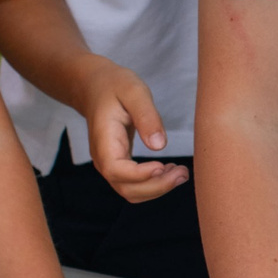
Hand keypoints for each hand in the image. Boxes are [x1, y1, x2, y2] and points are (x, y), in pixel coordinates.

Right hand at [78, 60, 186, 203]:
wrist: (94, 87)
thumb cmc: (114, 86)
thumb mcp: (134, 91)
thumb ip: (146, 116)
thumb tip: (159, 146)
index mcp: (103, 140)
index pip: (116, 170)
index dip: (140, 175)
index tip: (162, 166)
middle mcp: (103, 158)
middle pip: (126, 188)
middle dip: (156, 187)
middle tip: (183, 172)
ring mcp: (109, 164)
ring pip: (131, 191)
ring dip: (157, 189)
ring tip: (180, 173)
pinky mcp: (119, 164)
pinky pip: (134, 185)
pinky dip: (153, 184)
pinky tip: (170, 171)